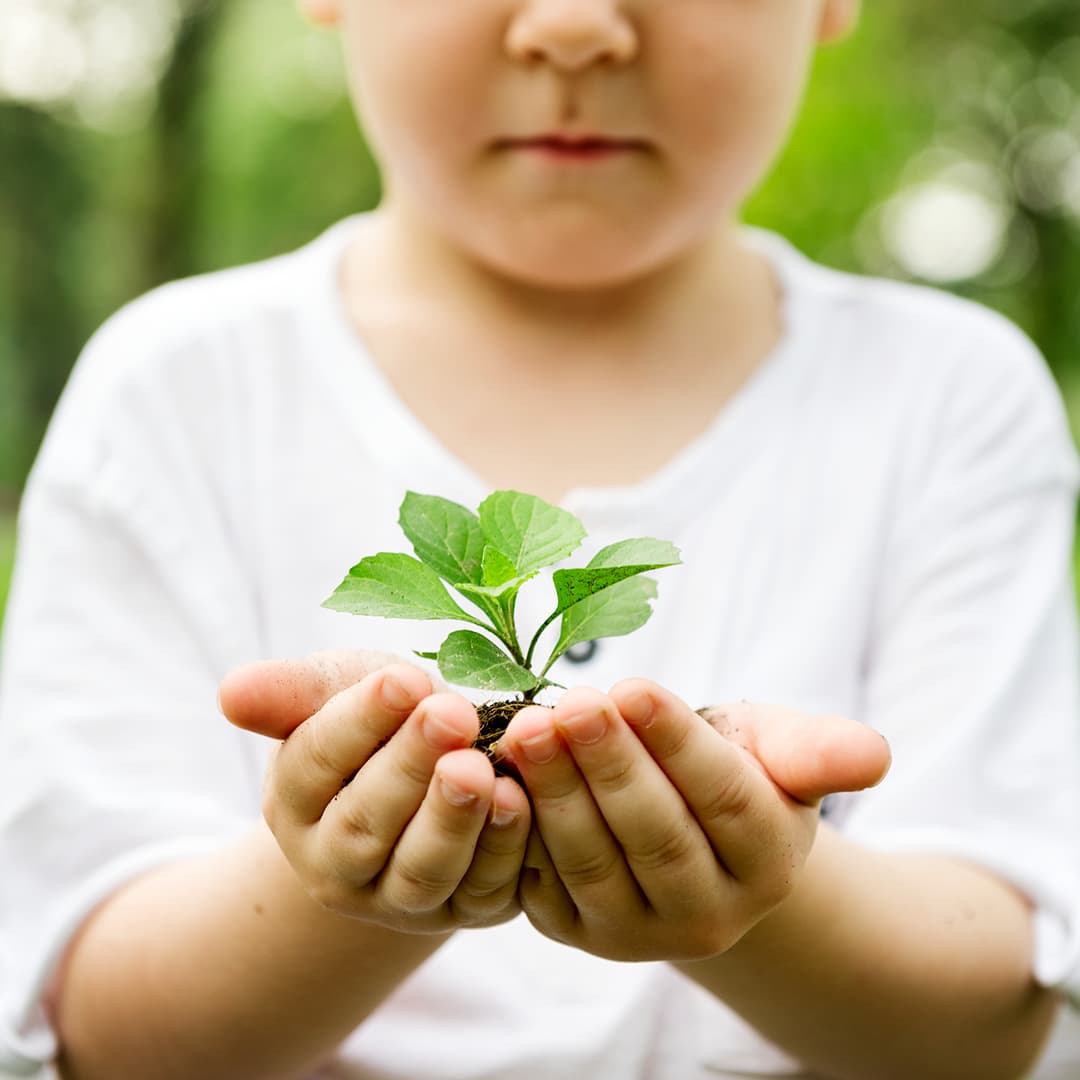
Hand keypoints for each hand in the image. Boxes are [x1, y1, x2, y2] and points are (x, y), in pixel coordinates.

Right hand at [218, 651, 531, 932]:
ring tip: (479, 767)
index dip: (359, 720)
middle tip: (451, 713)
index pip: (315, 761)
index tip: (402, 679)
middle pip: (365, 824)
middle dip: (410, 767)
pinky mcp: (467, 908)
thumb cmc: (384, 720)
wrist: (437, 770)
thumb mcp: (340, 691)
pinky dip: (503, 847)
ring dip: (452, 819)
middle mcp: (338, 864)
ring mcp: (401, 898)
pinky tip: (519, 798)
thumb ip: (293, 692)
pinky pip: (485, 888)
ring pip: (422, 871)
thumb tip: (231, 693)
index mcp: (296, 802)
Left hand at [499, 681, 889, 962]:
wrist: (687, 832)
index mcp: (769, 862)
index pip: (725, 800)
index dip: (677, 745)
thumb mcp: (779, 750)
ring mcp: (639, 932)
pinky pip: (543, 885)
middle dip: (609, 766)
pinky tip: (498, 776)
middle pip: (656, 836)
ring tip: (528, 729)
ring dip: (557, 793)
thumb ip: (819, 751)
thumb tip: (874, 756)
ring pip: (595, 863)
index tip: (632, 688)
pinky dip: (520, 830)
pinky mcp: (577, 931)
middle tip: (568, 704)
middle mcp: (710, 914)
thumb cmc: (735, 771)